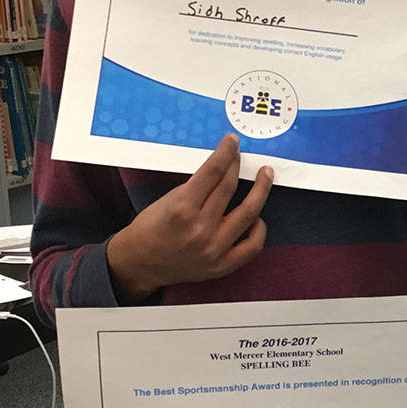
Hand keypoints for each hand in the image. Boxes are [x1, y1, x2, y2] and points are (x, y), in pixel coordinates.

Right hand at [107, 133, 272, 301]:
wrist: (140, 264)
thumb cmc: (151, 229)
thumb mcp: (167, 200)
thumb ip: (195, 187)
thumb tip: (222, 168)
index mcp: (182, 208)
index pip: (212, 172)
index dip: (226, 152)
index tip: (232, 141)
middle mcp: (199, 229)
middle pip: (229, 188)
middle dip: (238, 165)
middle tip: (243, 156)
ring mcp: (213, 249)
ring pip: (248, 213)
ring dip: (261, 190)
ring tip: (266, 176)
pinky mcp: (221, 266)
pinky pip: (252, 246)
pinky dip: (258, 228)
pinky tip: (256, 217)